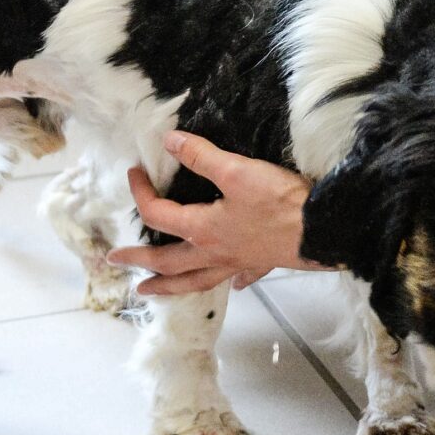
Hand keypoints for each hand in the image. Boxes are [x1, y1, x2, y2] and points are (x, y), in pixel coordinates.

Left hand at [107, 132, 326, 294]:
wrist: (320, 228)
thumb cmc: (278, 202)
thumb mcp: (235, 171)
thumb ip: (199, 157)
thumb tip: (169, 142)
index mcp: (202, 229)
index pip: (158, 213)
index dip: (140, 193)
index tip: (134, 173)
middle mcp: (213, 252)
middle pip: (168, 261)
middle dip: (139, 259)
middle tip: (114, 259)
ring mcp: (237, 262)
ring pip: (195, 280)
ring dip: (169, 286)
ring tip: (148, 292)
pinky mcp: (261, 262)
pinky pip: (239, 277)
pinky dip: (232, 282)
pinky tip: (233, 284)